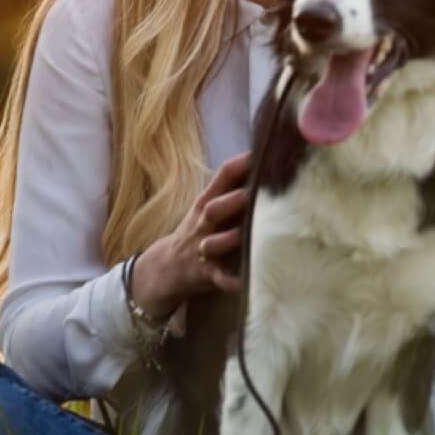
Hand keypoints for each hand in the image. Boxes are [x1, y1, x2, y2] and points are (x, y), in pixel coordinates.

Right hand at [129, 153, 251, 314]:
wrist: (167, 266)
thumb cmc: (200, 230)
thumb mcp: (209, 205)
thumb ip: (233, 188)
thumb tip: (268, 164)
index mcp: (207, 201)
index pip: (223, 177)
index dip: (240, 164)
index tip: (261, 153)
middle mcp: (203, 223)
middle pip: (214, 208)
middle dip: (234, 201)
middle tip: (255, 193)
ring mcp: (203, 248)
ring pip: (214, 243)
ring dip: (229, 239)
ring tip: (248, 236)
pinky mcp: (206, 273)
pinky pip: (219, 278)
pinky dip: (231, 281)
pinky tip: (246, 281)